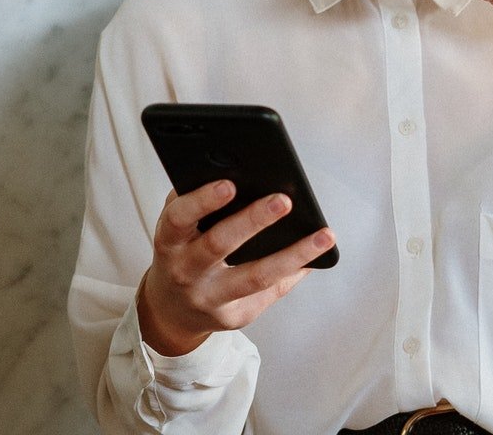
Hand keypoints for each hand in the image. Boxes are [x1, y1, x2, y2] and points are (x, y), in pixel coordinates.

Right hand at [137, 180, 336, 356]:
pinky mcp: (234, 317)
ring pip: (256, 276)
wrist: (173, 310)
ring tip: (323, 236)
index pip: (179, 219)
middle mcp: (185, 272)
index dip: (203, 201)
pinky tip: (316, 257)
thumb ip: (197, 201)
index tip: (230, 184)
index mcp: (169, 242)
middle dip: (253, 221)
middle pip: (219, 245)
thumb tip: (244, 175)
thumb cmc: (182, 252)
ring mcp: (210, 299)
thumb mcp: (178, 227)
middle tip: (284, 200)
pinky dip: (294, 271)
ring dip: (293, 254)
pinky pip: (271, 291)